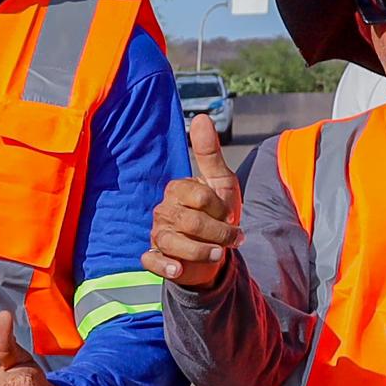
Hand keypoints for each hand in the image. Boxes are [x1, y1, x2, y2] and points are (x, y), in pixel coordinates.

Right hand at [148, 120, 241, 289]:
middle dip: (219, 232)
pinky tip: (178, 269)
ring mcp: (157, 234)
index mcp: (176, 190)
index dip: (219, 208)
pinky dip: (165, 266)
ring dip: (202, 251)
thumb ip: (210, 153)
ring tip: (220, 254)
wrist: (217, 249)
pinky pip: (152, 261)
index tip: (229, 215)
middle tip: (234, 238)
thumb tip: (201, 117)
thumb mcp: (221, 182)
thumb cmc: (217, 213)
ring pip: (173, 243)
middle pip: (190, 221)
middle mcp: (163, 210)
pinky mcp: (156, 257)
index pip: (198, 196)